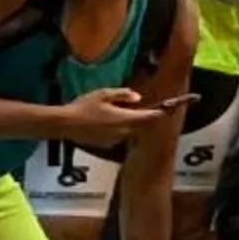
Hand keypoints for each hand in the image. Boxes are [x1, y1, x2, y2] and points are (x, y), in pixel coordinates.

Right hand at [55, 87, 177, 153]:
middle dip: (141, 116)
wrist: (64, 124)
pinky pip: (118, 135)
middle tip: (130, 106)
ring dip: (127, 122)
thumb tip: (138, 98)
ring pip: (130, 130)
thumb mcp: (104, 94)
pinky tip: (100, 121)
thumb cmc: (84, 106)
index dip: (165, 111)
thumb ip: (123, 95)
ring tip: (108, 112)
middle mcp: (124, 132)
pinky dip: (116, 129)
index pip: (152, 117)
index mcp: (126, 119)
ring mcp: (115, 140)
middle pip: (142, 124)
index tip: (174, 106)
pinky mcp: (106, 145)